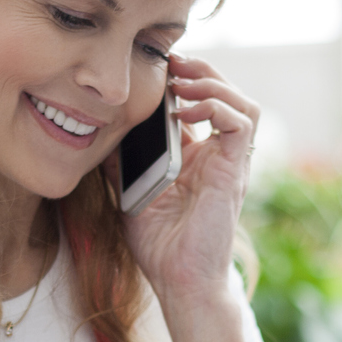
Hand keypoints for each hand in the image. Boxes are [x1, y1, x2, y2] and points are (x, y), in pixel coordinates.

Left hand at [121, 54, 258, 310]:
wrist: (179, 280)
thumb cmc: (158, 244)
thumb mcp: (128, 190)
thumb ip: (120, 160)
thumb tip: (97, 129)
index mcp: (197, 156)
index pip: (200, 103)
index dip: (184, 79)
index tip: (155, 68)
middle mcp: (218, 155)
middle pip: (226, 94)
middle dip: (201, 70)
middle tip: (170, 62)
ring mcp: (230, 162)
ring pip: (243, 103)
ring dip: (214, 83)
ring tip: (182, 79)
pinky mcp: (234, 171)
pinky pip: (241, 124)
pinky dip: (217, 107)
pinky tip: (187, 110)